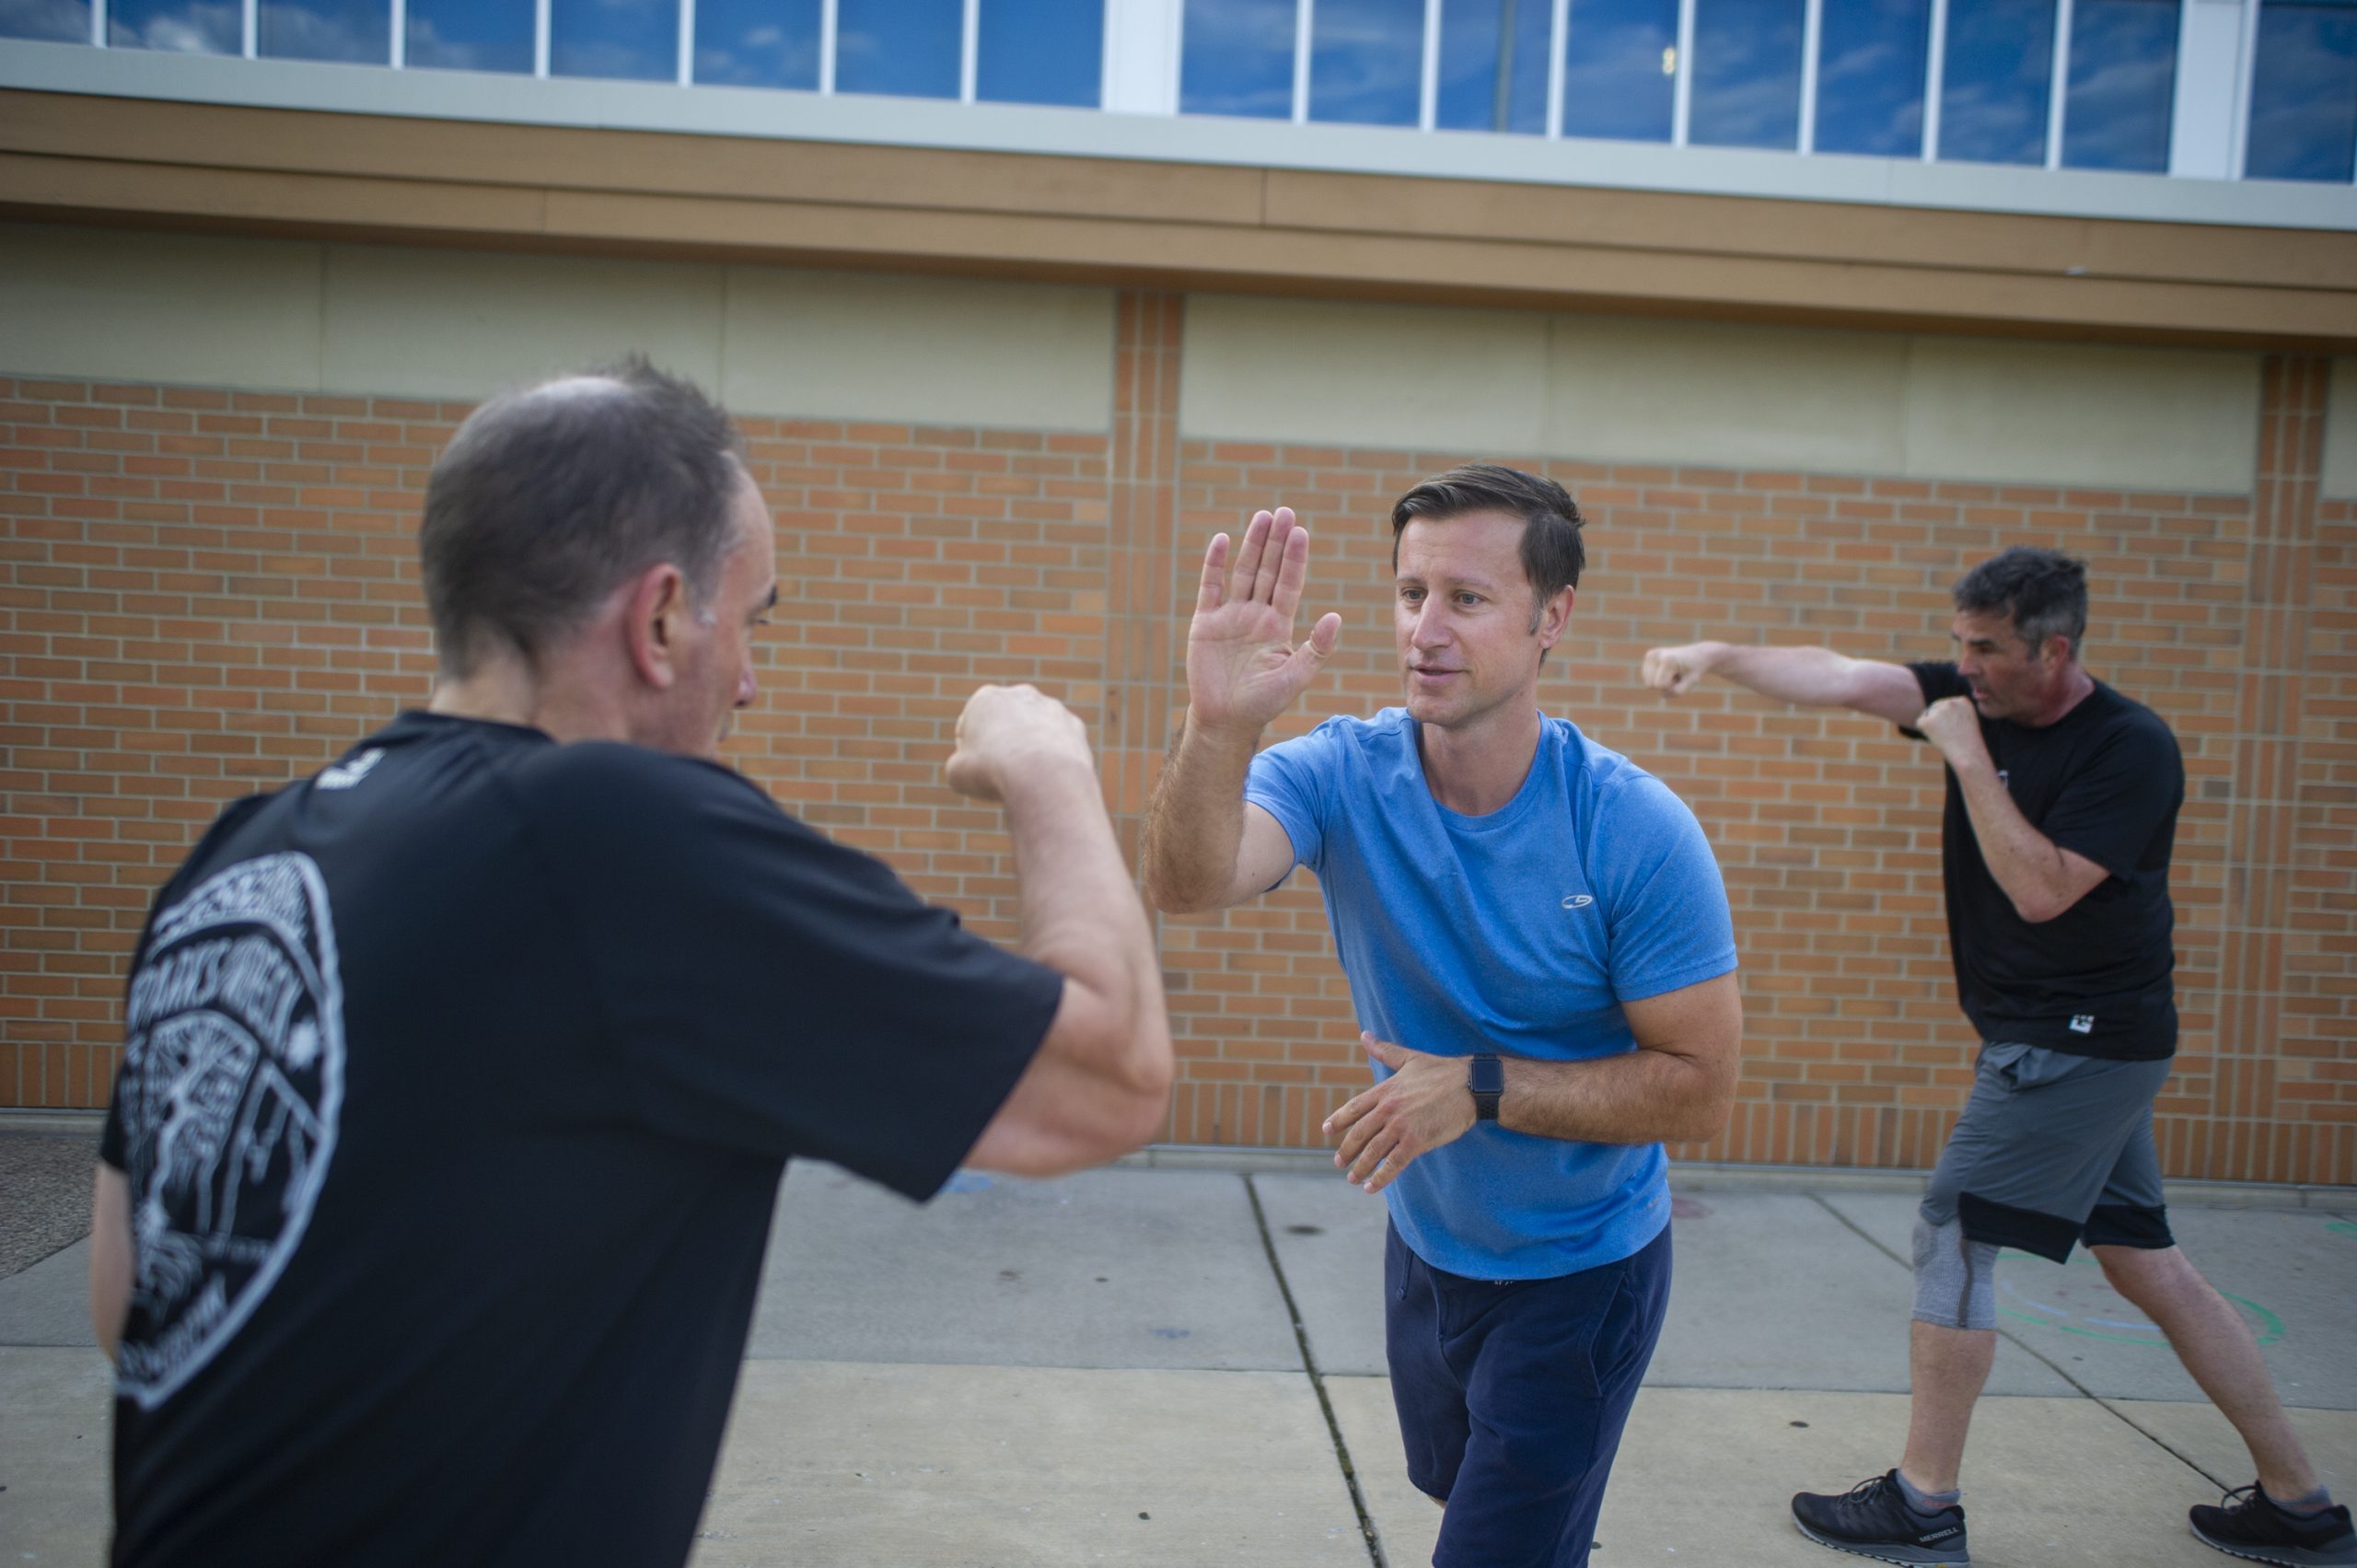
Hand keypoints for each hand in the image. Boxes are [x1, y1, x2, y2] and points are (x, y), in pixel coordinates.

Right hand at [946, 684, 1091, 801]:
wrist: (1042, 778)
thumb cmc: (992, 773)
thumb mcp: (957, 774)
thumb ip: (961, 764)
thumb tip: (969, 767)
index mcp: (986, 698)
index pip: (970, 724)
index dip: (969, 750)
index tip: (975, 770)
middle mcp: (1021, 694)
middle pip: (1005, 722)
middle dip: (1002, 743)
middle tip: (1001, 773)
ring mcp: (1051, 708)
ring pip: (1034, 731)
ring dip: (1030, 749)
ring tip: (1027, 778)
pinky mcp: (1075, 726)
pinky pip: (1059, 744)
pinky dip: (1054, 758)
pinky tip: (1049, 777)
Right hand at [1185, 508, 1342, 739]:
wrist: (1225, 720)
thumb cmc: (1263, 703)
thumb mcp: (1296, 676)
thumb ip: (1317, 647)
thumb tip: (1336, 616)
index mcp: (1278, 625)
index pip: (1289, 583)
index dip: (1294, 558)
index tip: (1301, 532)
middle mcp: (1256, 615)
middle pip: (1267, 570)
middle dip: (1275, 542)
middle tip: (1284, 511)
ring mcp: (1230, 616)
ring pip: (1242, 572)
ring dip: (1251, 544)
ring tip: (1262, 516)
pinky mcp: (1205, 622)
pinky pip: (1210, 587)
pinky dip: (1215, 564)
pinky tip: (1222, 540)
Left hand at [1324, 1033, 1476, 1193]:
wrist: (1470, 1086)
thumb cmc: (1443, 1071)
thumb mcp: (1409, 1058)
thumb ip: (1384, 1051)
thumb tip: (1364, 1035)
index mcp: (1385, 1091)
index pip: (1353, 1108)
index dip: (1338, 1121)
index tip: (1326, 1131)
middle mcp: (1388, 1109)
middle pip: (1359, 1134)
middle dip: (1346, 1150)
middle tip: (1338, 1162)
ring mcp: (1401, 1127)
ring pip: (1372, 1152)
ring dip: (1360, 1168)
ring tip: (1352, 1178)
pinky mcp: (1416, 1142)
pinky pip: (1392, 1164)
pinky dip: (1380, 1178)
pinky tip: (1371, 1187)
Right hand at [1640, 642, 1721, 696]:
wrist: (1698, 655)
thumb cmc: (1695, 669)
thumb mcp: (1691, 682)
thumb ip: (1677, 692)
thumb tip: (1662, 695)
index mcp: (1667, 660)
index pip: (1659, 685)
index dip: (1671, 687)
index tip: (1681, 677)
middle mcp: (1655, 655)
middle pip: (1650, 685)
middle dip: (1664, 685)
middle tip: (1677, 675)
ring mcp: (1650, 654)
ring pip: (1647, 682)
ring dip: (1661, 682)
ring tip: (1673, 673)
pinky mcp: (1649, 656)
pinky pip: (1647, 678)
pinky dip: (1657, 678)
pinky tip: (1667, 670)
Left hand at [1914, 695, 1987, 768]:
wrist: (1968, 753)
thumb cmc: (1968, 742)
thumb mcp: (1966, 721)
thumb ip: (1954, 713)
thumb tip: (1935, 712)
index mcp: (1962, 701)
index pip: (1946, 704)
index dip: (1947, 717)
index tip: (1955, 727)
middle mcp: (1950, 703)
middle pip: (1935, 708)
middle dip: (1938, 720)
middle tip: (1948, 734)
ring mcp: (1938, 711)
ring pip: (1927, 715)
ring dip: (1932, 726)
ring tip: (1945, 737)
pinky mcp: (1928, 721)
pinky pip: (1920, 723)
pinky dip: (1924, 731)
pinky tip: (1936, 738)